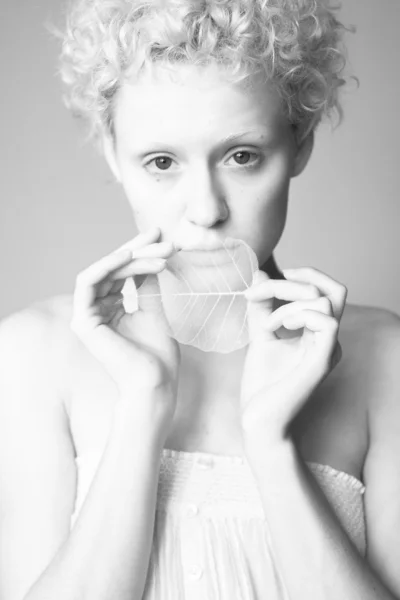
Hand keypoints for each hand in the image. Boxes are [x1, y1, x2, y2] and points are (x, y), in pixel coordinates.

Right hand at [70, 227, 179, 433]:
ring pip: (104, 271)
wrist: (155, 383)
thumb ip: (146, 285)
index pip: (122, 273)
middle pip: (112, 269)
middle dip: (140, 250)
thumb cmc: (158, 356)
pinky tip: (130, 255)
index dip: (141, 252)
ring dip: (132, 257)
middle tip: (164, 238)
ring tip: (160, 253)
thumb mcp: (154, 310)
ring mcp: (86, 316)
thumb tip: (150, 257)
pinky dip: (107, 265)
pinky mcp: (82, 321)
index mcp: (111, 310)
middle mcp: (96, 311)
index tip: (163, 237)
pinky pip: (89, 282)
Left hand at [239, 267, 346, 448]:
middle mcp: (328, 339)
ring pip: (325, 301)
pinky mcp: (321, 362)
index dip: (300, 275)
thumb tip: (260, 273)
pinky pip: (326, 321)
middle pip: (335, 289)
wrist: (257, 422)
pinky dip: (295, 315)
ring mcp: (327, 350)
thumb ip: (261, 305)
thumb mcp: (260, 335)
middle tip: (261, 292)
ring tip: (265, 325)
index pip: (326, 290)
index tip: (264, 281)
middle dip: (295, 280)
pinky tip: (273, 331)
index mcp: (317, 333)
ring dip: (287, 303)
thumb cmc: (262, 385)